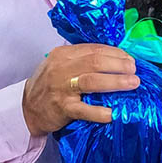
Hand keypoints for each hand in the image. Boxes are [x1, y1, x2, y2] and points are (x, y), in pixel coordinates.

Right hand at [22, 45, 138, 136]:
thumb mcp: (61, 65)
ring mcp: (61, 88)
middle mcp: (61, 68)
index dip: (116, 54)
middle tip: (134, 71)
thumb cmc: (49, 86)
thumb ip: (82, 60)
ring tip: (132, 84)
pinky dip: (99, 111)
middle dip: (119, 65)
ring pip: (92, 81)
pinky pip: (83, 110)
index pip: (94, 49)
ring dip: (115, 82)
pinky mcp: (62, 108)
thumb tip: (115, 59)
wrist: (26, 107)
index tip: (129, 59)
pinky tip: (112, 113)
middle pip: (95, 62)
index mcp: (63, 54)